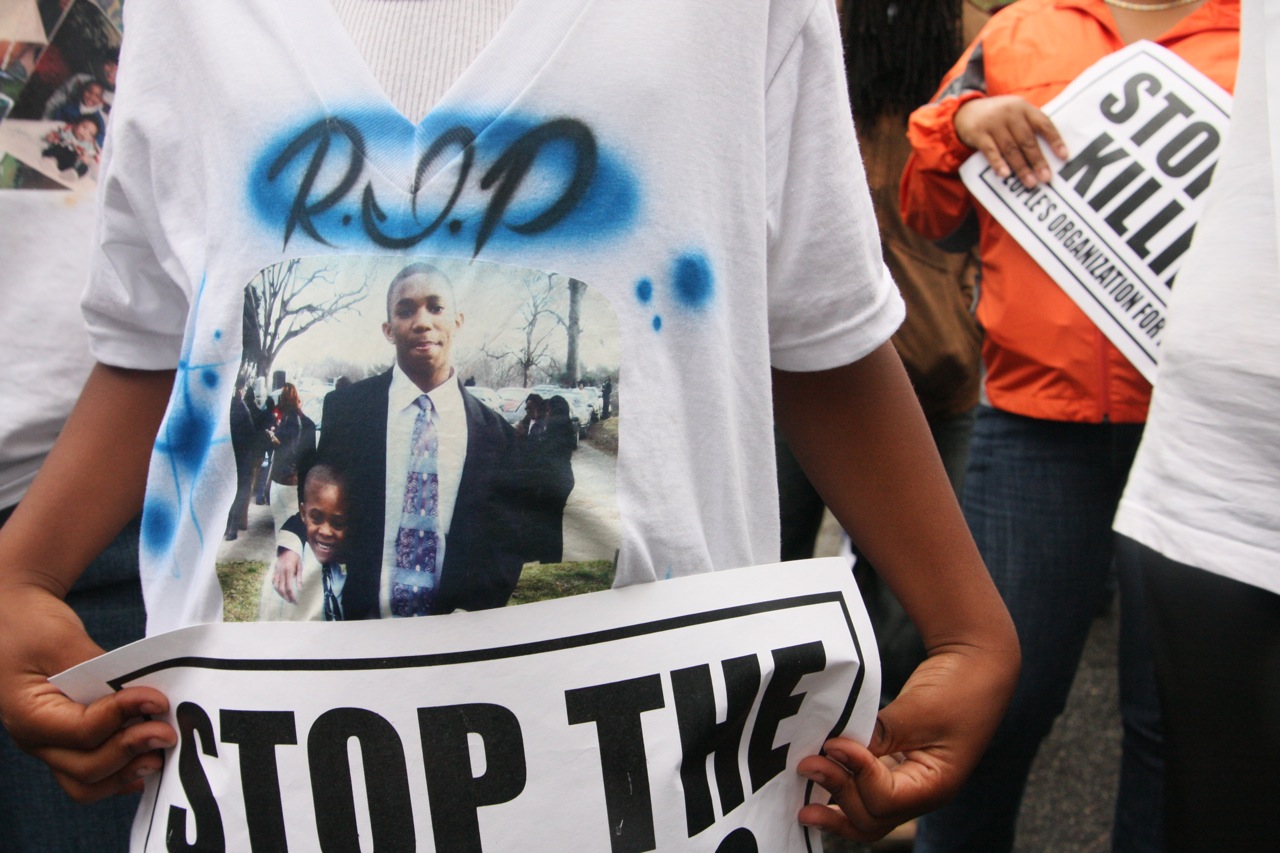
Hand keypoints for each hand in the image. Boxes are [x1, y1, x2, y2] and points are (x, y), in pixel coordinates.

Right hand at [0, 584, 174, 802]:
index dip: (124, 717)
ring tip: (160, 755)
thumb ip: (99, 669)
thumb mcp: (61, 640)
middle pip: (87, 768)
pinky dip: (122, 770)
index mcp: (29, 716)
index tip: (158, 701)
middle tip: (167, 733)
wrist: (12, 620)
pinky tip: (148, 759)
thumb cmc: (31, 626)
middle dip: (131, 751)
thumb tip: (142, 695)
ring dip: (127, 771)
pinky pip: (94, 771)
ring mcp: (53, 745)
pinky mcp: (69, 741)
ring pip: (89, 782)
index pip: (83, 732)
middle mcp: (39, 740)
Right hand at [272, 548, 302, 603]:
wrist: (286, 549)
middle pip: (282, 589)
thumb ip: (299, 578)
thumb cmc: (296, 557)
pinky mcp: (274, 572)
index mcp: (288, 571)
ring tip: (287, 598)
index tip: (296, 601)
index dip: (292, 596)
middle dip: (286, 597)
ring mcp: (276, 572)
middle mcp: (281, 573)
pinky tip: (280, 592)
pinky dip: (276, 588)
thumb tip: (299, 589)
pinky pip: (273, 582)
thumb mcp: (300, 566)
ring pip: (276, 587)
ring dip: (281, 594)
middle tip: (291, 602)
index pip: (289, 587)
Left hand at [796, 643, 1017, 840]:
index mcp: (936, 785)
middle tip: (807, 766)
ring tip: (803, 805)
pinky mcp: (896, 765)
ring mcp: (908, 781)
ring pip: (867, 813)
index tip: (833, 744)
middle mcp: (921, 792)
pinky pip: (866, 788)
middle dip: (838, 797)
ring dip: (835, 804)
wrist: (976, 662)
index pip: (885, 799)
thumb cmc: (957, 687)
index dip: (855, 773)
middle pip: (873, 818)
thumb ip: (878, 735)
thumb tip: (834, 751)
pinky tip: (820, 778)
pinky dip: (843, 787)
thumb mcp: (916, 712)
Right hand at [954, 95, 1068, 187]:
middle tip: (1046, 177)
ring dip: (1021, 167)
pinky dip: (998, 163)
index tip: (1064, 157)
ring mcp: (993, 123)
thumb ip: (1028, 127)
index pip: (1044, 124)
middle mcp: (1010, 113)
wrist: (965, 111)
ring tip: (1030, 183)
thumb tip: (1047, 156)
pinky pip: (990, 151)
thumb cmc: (998, 118)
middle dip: (1038, 160)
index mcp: (1024, 108)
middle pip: (1027, 140)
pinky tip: (1005, 174)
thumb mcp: (1015, 114)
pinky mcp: (978, 133)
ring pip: (1011, 148)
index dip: (1055, 140)